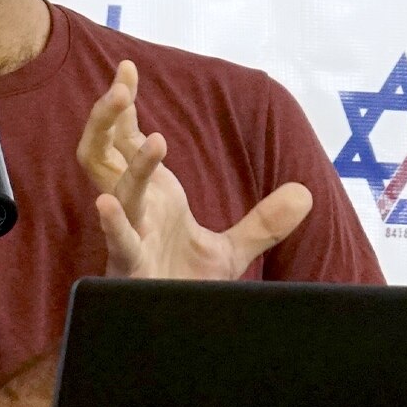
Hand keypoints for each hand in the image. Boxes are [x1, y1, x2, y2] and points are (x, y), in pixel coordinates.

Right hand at [81, 60, 311, 280]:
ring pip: (112, 188)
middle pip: (102, 154)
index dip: (124, 107)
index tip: (127, 69)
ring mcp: (130, 236)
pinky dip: (114, 221)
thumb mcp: (231, 251)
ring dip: (128, 162)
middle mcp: (135, 209)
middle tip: (121, 87)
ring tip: (155, 138)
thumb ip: (264, 222)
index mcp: (152, 197)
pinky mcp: (129, 267)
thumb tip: (305, 193)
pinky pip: (118, 240)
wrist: (175, 337)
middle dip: (106, 120)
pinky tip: (110, 203)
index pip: (126, 141)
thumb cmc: (184, 290)